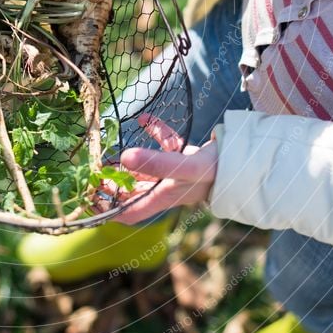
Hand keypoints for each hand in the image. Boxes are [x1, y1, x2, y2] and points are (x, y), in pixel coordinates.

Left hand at [98, 114, 217, 224]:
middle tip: (93, 172)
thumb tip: (123, 157)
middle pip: (131, 191)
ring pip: (143, 171)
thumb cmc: (214, 170)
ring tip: (107, 155)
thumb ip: (156, 163)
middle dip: (111, 184)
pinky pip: (164, 146)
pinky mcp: (184, 157)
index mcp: (162, 197)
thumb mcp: (184, 167)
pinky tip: (145, 120)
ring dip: (126, 163)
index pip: (128, 213)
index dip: (107, 210)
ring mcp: (174, 174)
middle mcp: (165, 188)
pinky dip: (155, 132)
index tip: (89, 199)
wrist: (243, 160)